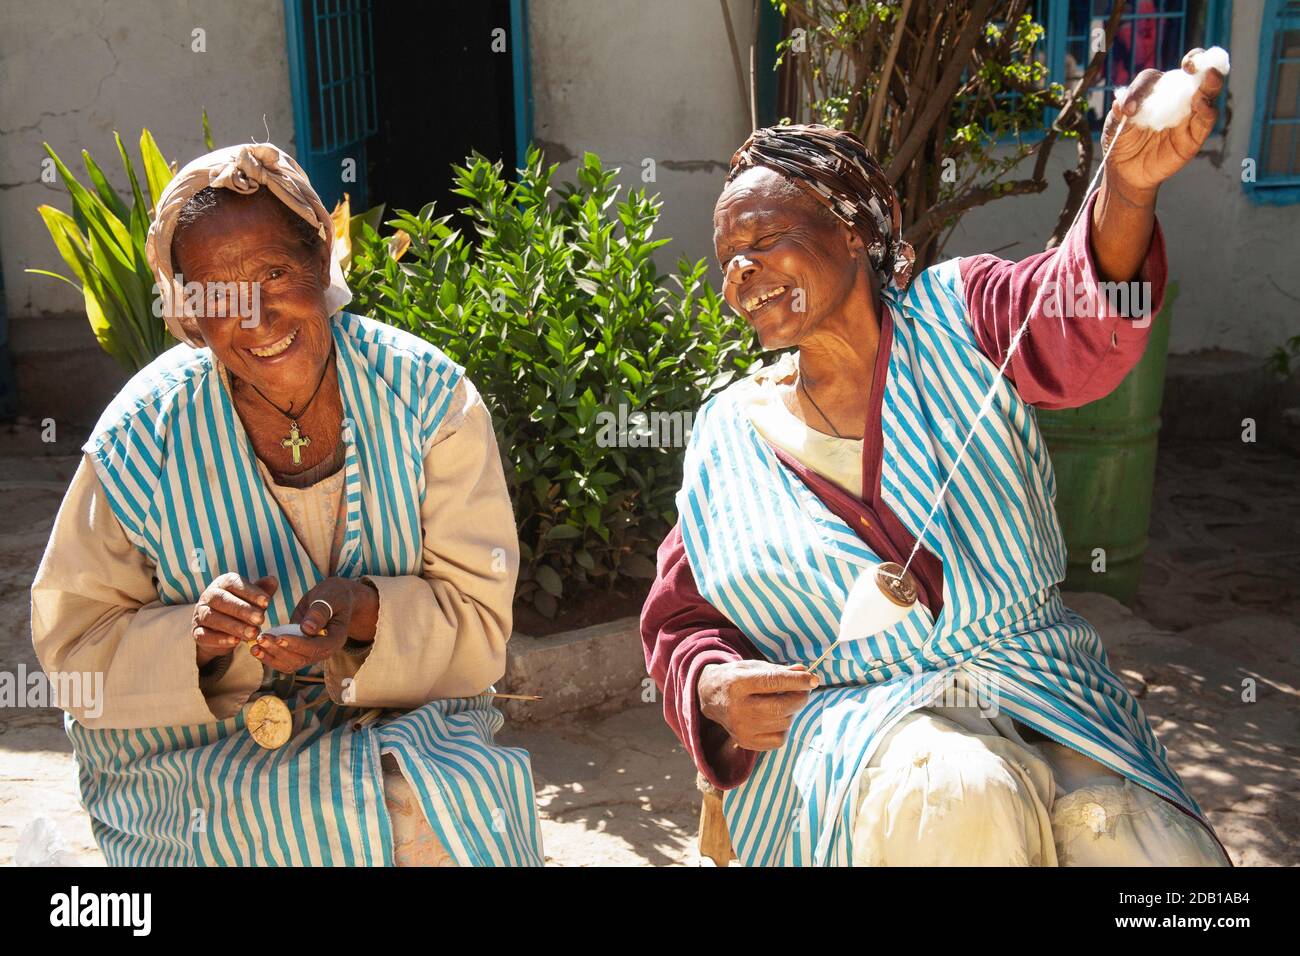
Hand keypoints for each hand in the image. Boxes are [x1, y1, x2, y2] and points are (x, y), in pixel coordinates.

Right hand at [192, 573, 277, 667]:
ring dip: (234, 626)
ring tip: (253, 633)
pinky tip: (235, 642)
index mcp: (222, 583)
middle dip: (243, 610)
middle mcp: (208, 596)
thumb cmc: (240, 608)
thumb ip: (262, 590)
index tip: (267, 602)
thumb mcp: (252, 599)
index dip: (250, 592)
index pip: (234, 583)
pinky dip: (219, 639)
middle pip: (222, 600)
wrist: (219, 629)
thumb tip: (273, 580)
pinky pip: (204, 635)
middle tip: (261, 619)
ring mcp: (200, 614)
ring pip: (213, 618)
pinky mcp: (197, 632)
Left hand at [250, 577, 377, 672]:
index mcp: (335, 639)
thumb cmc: (333, 595)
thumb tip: (307, 629)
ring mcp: (311, 653)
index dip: (298, 645)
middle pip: (301, 660)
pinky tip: (255, 649)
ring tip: (254, 647)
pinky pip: (284, 660)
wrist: (332, 599)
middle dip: (279, 651)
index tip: (279, 637)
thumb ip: (319, 612)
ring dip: (271, 657)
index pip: (317, 648)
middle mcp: (324, 651)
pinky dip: (269, 656)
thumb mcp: (330, 597)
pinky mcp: (299, 651)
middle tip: (262, 638)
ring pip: (290, 664)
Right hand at [697, 660, 818, 750]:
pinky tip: (775, 717)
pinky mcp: (746, 742)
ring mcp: (741, 728)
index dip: (797, 681)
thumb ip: (780, 671)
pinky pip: (779, 739)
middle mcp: (737, 708)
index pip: (773, 682)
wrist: (711, 696)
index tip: (813, 679)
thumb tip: (805, 673)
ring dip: (791, 711)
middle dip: (800, 697)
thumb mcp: (754, 667)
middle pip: (781, 707)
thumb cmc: (738, 678)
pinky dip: (784, 727)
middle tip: (804, 690)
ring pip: (783, 722)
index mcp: (737, 683)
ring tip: (783, 702)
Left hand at [1102, 49, 1224, 195]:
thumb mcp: (1114, 127)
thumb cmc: (1121, 142)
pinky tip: (1203, 104)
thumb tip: (1120, 103)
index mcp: (1155, 91)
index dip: (1144, 87)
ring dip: (1210, 82)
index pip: (1154, 78)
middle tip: (1191, 63)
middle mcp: (1175, 97)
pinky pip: (1206, 119)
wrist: (1126, 171)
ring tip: (1210, 75)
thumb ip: (1118, 114)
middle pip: (1193, 73)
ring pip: (1206, 92)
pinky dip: (1207, 110)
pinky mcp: (1195, 134)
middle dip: (1198, 62)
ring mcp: (1188, 114)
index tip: (1129, 109)